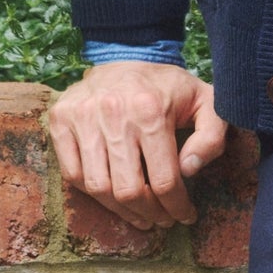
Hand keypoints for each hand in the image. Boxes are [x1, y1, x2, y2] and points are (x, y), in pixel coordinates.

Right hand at [46, 58, 228, 229]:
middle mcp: (113, 113)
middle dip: (150, 214)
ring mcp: (81, 117)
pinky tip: (112, 196)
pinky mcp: (60, 120)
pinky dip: (93, 193)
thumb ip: (211, 137)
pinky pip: (72, 174)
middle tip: (162, 220)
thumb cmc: (168, 86)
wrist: (127, 53)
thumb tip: (189, 170)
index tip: (185, 216)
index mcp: (151, 110)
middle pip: (128, 190)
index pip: (164, 179)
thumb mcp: (206, 102)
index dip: (177, 207)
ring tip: (140, 215)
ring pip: (97, 187)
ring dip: (121, 211)